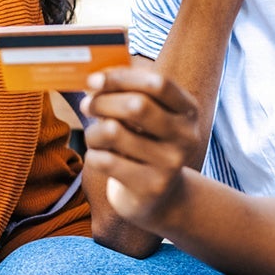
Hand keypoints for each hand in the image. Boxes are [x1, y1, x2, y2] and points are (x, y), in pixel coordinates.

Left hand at [80, 66, 200, 230]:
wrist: (158, 196)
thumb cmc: (143, 144)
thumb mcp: (145, 117)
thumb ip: (128, 93)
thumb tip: (96, 79)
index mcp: (188, 111)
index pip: (158, 84)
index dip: (122, 77)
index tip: (93, 79)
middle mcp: (186, 137)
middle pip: (136, 106)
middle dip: (102, 102)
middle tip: (86, 105)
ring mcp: (170, 164)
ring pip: (114, 132)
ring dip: (93, 131)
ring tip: (94, 137)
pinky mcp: (150, 187)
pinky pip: (105, 161)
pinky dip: (92, 155)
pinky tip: (98, 157)